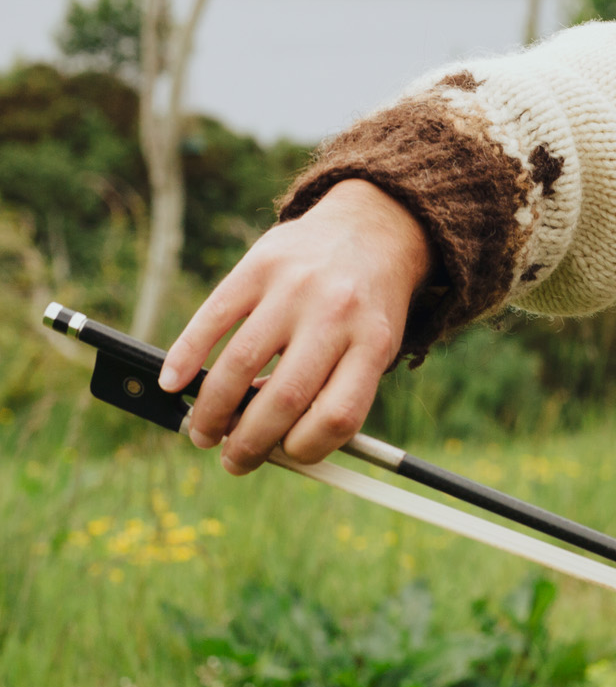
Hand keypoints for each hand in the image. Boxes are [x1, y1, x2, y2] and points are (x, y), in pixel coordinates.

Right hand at [160, 179, 432, 473]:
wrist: (372, 228)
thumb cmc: (366, 307)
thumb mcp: (373, 346)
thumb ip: (333, 391)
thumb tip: (271, 449)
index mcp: (373, 342)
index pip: (338, 416)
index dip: (305, 449)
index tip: (284, 456)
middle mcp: (337, 314)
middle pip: (283, 399)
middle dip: (248, 444)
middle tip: (232, 458)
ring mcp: (296, 287)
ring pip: (239, 365)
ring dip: (211, 411)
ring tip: (204, 431)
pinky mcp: (261, 265)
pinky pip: (213, 318)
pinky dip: (184, 356)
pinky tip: (172, 383)